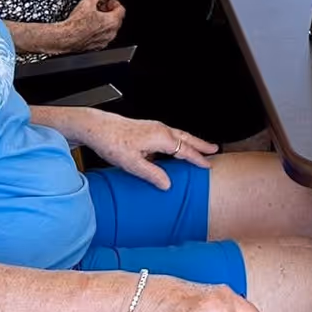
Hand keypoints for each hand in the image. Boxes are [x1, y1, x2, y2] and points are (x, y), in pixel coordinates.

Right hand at [50, 0, 125, 52]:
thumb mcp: (87, 2)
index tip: (106, 2)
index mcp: (112, 22)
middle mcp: (111, 33)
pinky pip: (103, 37)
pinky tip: (90, 26)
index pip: (121, 9)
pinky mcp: (97, 46)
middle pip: (117, 19)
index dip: (113, 3)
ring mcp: (104, 41)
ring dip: (105, 22)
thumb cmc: (76, 24)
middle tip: (100, 8)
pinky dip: (100, 31)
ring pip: (110, 29)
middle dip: (109, 12)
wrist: (65, 38)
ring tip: (94, 17)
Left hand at [76, 108, 217, 188]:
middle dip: (201, 144)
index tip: (208, 165)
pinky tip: (173, 148)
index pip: (185, 150)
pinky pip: (170, 134)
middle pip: (187, 138)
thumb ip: (152, 174)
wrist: (97, 127)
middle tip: (214, 149)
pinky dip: (179, 140)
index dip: (198, 158)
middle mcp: (161, 130)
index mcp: (161, 137)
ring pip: (179, 135)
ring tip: (199, 147)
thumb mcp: (132, 164)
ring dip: (191, 141)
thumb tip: (168, 184)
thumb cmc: (112, 142)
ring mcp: (154, 127)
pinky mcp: (147, 128)